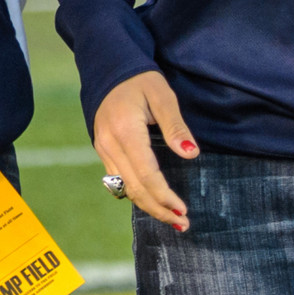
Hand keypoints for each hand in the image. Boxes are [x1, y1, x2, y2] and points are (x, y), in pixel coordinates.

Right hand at [93, 69, 197, 229]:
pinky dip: (137, 194)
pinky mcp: (103, 151)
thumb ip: (176, 127)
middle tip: (183, 224)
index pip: (146, 174)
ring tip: (172, 219)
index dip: (165, 196)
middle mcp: (110, 144)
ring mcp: (103, 149)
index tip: (184, 210)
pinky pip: (119, 180)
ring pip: (125, 188)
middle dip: (159, 209)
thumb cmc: (140, 81)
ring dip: (149, 206)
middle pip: (135, 188)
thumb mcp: (163, 96)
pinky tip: (153, 202)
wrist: (109, 70)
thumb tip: (190, 153)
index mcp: (125, 131)